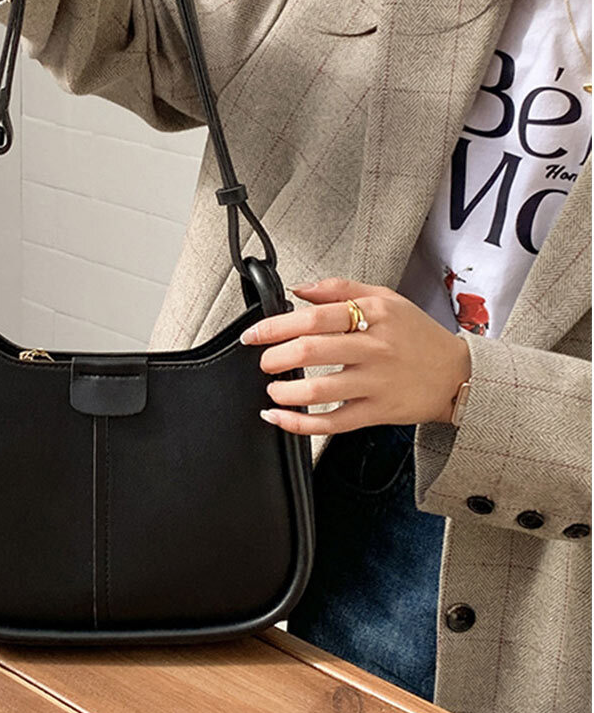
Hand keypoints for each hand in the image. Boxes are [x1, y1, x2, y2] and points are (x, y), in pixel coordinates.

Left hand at [240, 277, 471, 435]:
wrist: (457, 374)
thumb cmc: (418, 335)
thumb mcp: (385, 298)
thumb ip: (339, 289)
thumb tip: (299, 288)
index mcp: (373, 315)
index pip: (314, 317)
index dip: (276, 325)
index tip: (255, 334)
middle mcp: (374, 348)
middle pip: (312, 350)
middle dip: (276, 356)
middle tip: (264, 361)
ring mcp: (376, 383)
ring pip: (320, 390)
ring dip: (285, 391)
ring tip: (273, 389)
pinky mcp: (378, 412)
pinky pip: (333, 422)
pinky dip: (301, 424)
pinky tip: (281, 418)